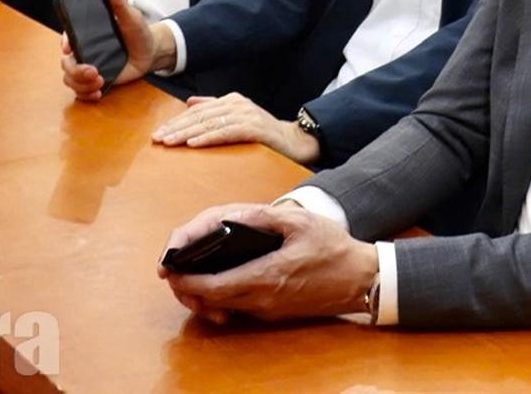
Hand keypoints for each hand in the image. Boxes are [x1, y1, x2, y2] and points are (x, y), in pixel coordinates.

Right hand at [60, 0, 168, 99]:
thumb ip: (118, 1)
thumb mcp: (130, 15)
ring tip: (100, 82)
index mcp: (86, 33)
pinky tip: (98, 93)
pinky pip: (81, 91)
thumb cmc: (138, 31)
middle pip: (66, 63)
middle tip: (95, 71)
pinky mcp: (95, 81)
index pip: (67, 37)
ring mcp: (88, 66)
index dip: (65, 44)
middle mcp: (83, 50)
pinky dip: (86, 95)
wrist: (151, 52)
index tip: (70, 48)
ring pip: (70, 79)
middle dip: (76, 71)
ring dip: (81, 84)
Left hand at [152, 92, 321, 164]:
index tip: (159, 132)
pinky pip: (226, 133)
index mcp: (231, 100)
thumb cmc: (264, 133)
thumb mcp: (238, 118)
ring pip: (209, 124)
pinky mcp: (254, 128)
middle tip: (157, 138)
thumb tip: (190, 103)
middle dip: (176, 128)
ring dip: (187, 134)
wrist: (295, 141)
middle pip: (200, 117)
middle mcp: (237, 104)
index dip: (177, 121)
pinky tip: (193, 144)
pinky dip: (208, 138)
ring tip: (169, 142)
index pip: (197, 111)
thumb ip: (215, 108)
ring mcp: (246, 115)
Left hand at [161, 202, 377, 322]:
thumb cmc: (332, 247)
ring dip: (199, 294)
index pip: (212, 286)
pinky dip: (218, 298)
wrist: (361, 279)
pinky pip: (235, 309)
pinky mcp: (272, 313)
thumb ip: (260, 216)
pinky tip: (216, 280)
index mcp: (266, 276)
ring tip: (189, 272)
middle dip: (184, 286)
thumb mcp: (299, 220)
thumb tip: (228, 216)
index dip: (185, 278)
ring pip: (219, 308)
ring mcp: (267, 310)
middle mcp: (262, 300)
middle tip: (172, 267)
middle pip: (208, 301)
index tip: (169, 265)